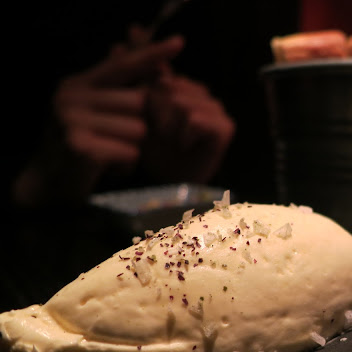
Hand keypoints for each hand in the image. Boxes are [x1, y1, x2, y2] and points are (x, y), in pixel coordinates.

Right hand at [53, 34, 184, 168]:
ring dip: (133, 148)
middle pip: (139, 102)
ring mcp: (72, 119)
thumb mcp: (96, 115)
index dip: (152, 54)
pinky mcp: (79, 146)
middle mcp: (71, 96)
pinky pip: (129, 151)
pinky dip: (126, 164)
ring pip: (138, 129)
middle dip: (141, 125)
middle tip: (118, 141)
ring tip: (110, 154)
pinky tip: (108, 168)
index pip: (122, 65)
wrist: (50, 186)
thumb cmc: (81, 149)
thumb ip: (119, 91)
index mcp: (78, 84)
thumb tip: (149, 62)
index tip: (179, 42)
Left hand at [141, 74, 234, 182]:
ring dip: (169, 127)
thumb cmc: (152, 149)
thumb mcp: (137, 111)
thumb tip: (119, 42)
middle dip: (157, 112)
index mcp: (182, 85)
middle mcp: (202, 94)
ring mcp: (217, 109)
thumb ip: (135, 78)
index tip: (144, 118)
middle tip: (163, 135)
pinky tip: (185, 147)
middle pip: (170, 86)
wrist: (167, 183)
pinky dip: (183, 136)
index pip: (162, 72)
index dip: (147, 93)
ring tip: (173, 141)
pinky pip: (194, 119)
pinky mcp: (225, 127)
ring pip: (181, 102)